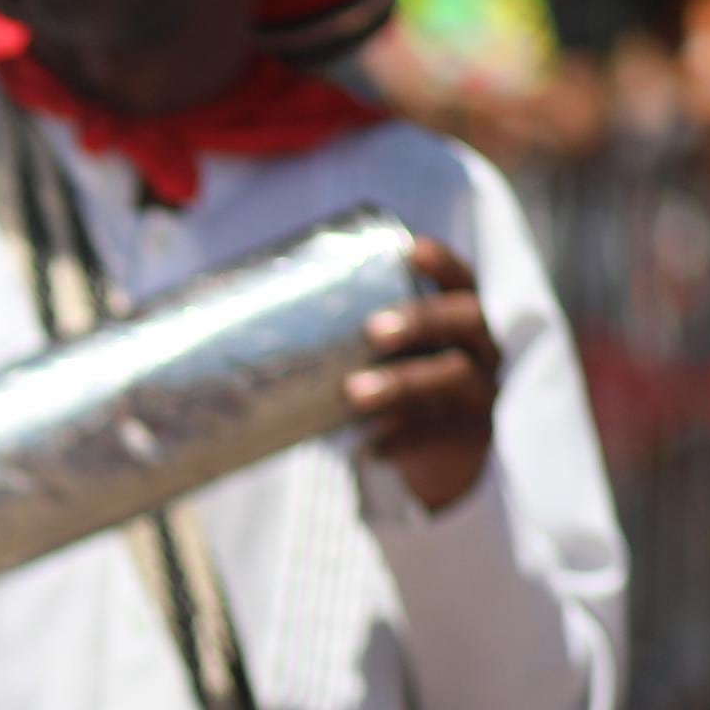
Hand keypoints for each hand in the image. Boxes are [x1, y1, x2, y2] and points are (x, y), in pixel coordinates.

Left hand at [347, 238, 500, 511]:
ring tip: (354, 392)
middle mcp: (478, 349)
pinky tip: (372, 446)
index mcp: (453, 321)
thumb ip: (330, 336)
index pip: (460, 281)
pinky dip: (405, 438)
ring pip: (456, 375)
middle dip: (423, 318)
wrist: (415, 459)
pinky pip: (443, 434)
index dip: (442, 264)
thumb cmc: (382, 389)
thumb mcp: (364, 359)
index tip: (410, 250)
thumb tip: (230, 311)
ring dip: (405, 380)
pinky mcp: (471, 436)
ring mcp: (479, 392)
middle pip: (467, 319)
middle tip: (373, 331)